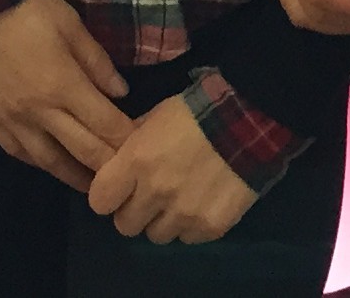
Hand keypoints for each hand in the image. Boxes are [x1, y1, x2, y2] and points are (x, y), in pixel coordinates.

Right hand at [0, 0, 133, 189]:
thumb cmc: (29, 9)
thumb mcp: (72, 25)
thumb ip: (98, 62)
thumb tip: (122, 93)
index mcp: (64, 86)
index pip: (105, 125)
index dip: (127, 141)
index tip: (144, 151)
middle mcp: (40, 112)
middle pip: (82, 150)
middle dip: (108, 168)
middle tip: (127, 179)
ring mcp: (12, 120)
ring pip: (49, 162)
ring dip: (74, 176)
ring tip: (93, 187)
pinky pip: (18, 153)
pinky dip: (39, 163)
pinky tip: (50, 165)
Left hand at [84, 92, 257, 244]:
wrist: (250, 119)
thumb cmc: (197, 110)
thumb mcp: (156, 116)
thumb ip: (132, 143)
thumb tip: (118, 159)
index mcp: (136, 162)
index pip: (99, 202)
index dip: (108, 195)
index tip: (118, 189)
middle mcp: (155, 193)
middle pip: (125, 225)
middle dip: (134, 210)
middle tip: (151, 195)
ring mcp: (184, 213)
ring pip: (156, 236)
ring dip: (163, 220)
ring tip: (180, 198)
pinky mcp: (210, 226)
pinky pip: (188, 238)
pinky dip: (191, 225)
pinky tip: (203, 202)